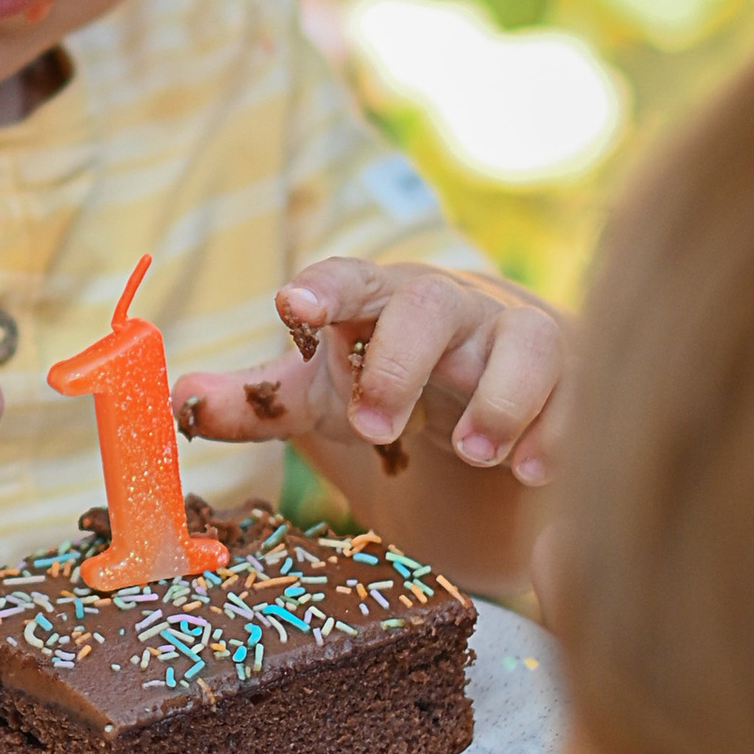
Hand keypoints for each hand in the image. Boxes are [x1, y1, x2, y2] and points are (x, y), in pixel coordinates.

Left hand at [175, 256, 566, 491]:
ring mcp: (519, 339)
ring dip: (497, 398)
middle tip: (372, 425)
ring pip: (524, 344)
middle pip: (430, 307)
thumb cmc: (394, 379)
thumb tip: (173, 400)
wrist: (499, 383)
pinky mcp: (576, 378)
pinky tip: (537, 471)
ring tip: (471, 451)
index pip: (349, 282)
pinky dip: (561, 429)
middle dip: (400, 360)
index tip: (293, 305)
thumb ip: (256, 401)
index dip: (323, 288)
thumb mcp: (323, 394)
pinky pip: (580, 394)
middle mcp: (451, 310)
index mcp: (379, 303)